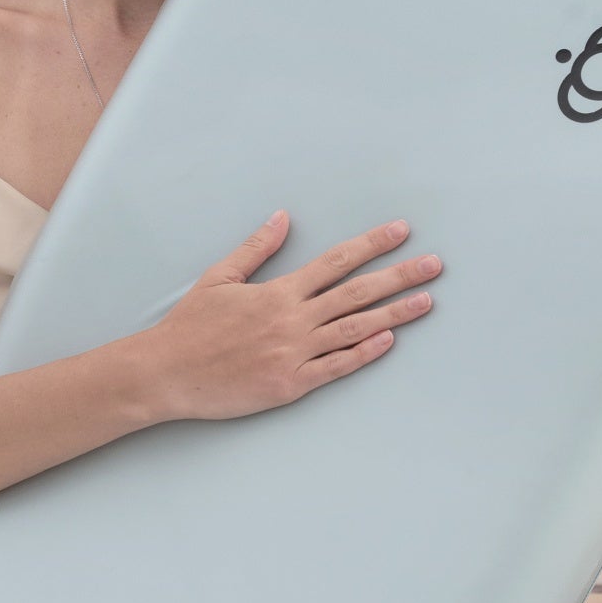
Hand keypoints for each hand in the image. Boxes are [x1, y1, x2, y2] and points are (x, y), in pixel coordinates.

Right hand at [142, 212, 443, 423]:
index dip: (372, 244)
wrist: (167, 373)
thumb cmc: (190, 325)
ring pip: (355, 329)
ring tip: (426, 301)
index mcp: (278, 292)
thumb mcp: (219, 277)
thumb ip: (256, 248)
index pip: (336, 261)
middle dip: (399, 276)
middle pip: (357, 293)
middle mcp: (292, 320)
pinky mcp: (290, 385)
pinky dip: (364, 354)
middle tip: (434, 265)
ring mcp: (294, 354)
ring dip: (395, 314)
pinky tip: (389, 341)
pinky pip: (336, 368)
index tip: (401, 231)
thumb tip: (283, 217)